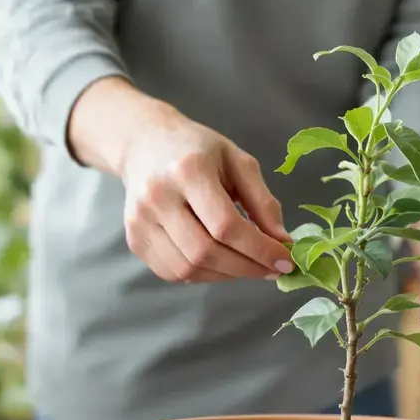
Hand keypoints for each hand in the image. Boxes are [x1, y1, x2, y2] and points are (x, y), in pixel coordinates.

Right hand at [69, 78, 293, 282]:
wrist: (144, 144)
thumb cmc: (197, 150)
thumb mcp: (237, 162)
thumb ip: (262, 202)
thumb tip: (282, 243)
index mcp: (188, 170)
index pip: (226, 225)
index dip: (259, 250)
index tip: (285, 262)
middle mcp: (158, 197)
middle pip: (206, 251)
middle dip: (246, 268)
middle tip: (270, 270)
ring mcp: (140, 221)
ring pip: (188, 268)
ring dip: (225, 275)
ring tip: (247, 266)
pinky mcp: (134, 239)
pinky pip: (172, 272)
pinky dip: (202, 275)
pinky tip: (219, 263)